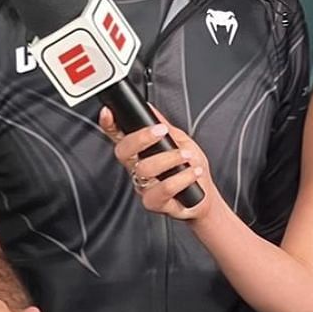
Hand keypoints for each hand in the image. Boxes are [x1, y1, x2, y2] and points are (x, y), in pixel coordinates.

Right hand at [101, 106, 220, 220]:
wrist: (205, 197)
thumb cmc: (191, 169)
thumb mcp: (181, 142)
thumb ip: (166, 127)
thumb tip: (151, 109)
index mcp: (141, 152)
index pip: (118, 137)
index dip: (109, 125)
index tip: (107, 112)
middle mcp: (137, 169)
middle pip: (123, 151)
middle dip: (141, 137)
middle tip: (161, 131)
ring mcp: (143, 186)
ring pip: (145, 169)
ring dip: (170, 158)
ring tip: (187, 156)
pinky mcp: (153, 202)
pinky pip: (162, 189)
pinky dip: (182, 178)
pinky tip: (193, 172)